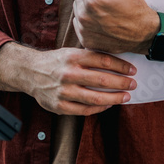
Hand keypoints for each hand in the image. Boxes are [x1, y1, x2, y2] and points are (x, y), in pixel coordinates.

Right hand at [0, 42, 137, 115]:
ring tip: (125, 97)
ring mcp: (63, 92)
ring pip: (95, 98)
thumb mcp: (71, 52)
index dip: (120, 66)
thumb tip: (117, 63)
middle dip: (122, 83)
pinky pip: (84, 110)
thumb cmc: (56, 62)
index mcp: (72, 57)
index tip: (132, 70)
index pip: (103, 60)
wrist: (29, 72)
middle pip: (102, 80)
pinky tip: (108, 105)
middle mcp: (68, 74)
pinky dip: (99, 108)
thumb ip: (90, 57)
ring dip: (114, 98)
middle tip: (133, 84)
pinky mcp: (59, 106)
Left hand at [72, 0, 158, 54]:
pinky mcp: (85, 39)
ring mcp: (84, 30)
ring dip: (88, 6)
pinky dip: (88, 20)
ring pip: (78, 7)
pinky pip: (79, 23)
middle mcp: (84, 16)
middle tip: (108, 0)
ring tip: (106, 11)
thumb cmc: (136, 9)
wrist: (145, 35)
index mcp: (92, 0)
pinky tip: (102, 21)